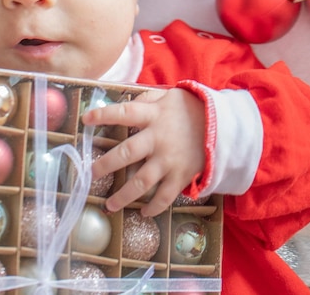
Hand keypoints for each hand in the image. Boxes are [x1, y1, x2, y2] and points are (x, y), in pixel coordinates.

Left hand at [81, 87, 205, 216]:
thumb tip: (123, 104)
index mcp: (154, 116)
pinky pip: (165, 196)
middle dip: (106, 164)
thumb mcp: (169, 97)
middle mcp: (158, 139)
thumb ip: (146, 100)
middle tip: (91, 174)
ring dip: (123, 195)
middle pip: (127, 152)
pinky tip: (143, 213)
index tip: (85, 119)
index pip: (124, 113)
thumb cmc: (190, 109)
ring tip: (109, 205)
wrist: (223, 126)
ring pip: (142, 181)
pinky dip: (154, 208)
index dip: (104, 115)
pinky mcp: (181, 175)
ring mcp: (170, 160)